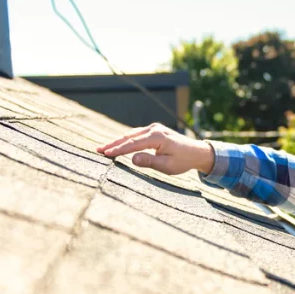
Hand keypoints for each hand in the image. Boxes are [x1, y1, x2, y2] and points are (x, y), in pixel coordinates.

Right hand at [97, 123, 215, 174]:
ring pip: (131, 134)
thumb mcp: (167, 165)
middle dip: (113, 144)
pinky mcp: (154, 130)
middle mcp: (154, 129)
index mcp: (157, 137)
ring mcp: (154, 128)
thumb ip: (149, 161)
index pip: (133, 144)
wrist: (195, 152)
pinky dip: (126, 139)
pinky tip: (117, 145)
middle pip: (129, 136)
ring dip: (118, 141)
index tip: (106, 154)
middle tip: (98, 150)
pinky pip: (136, 134)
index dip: (118, 149)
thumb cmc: (182, 161)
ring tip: (104, 148)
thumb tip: (132, 159)